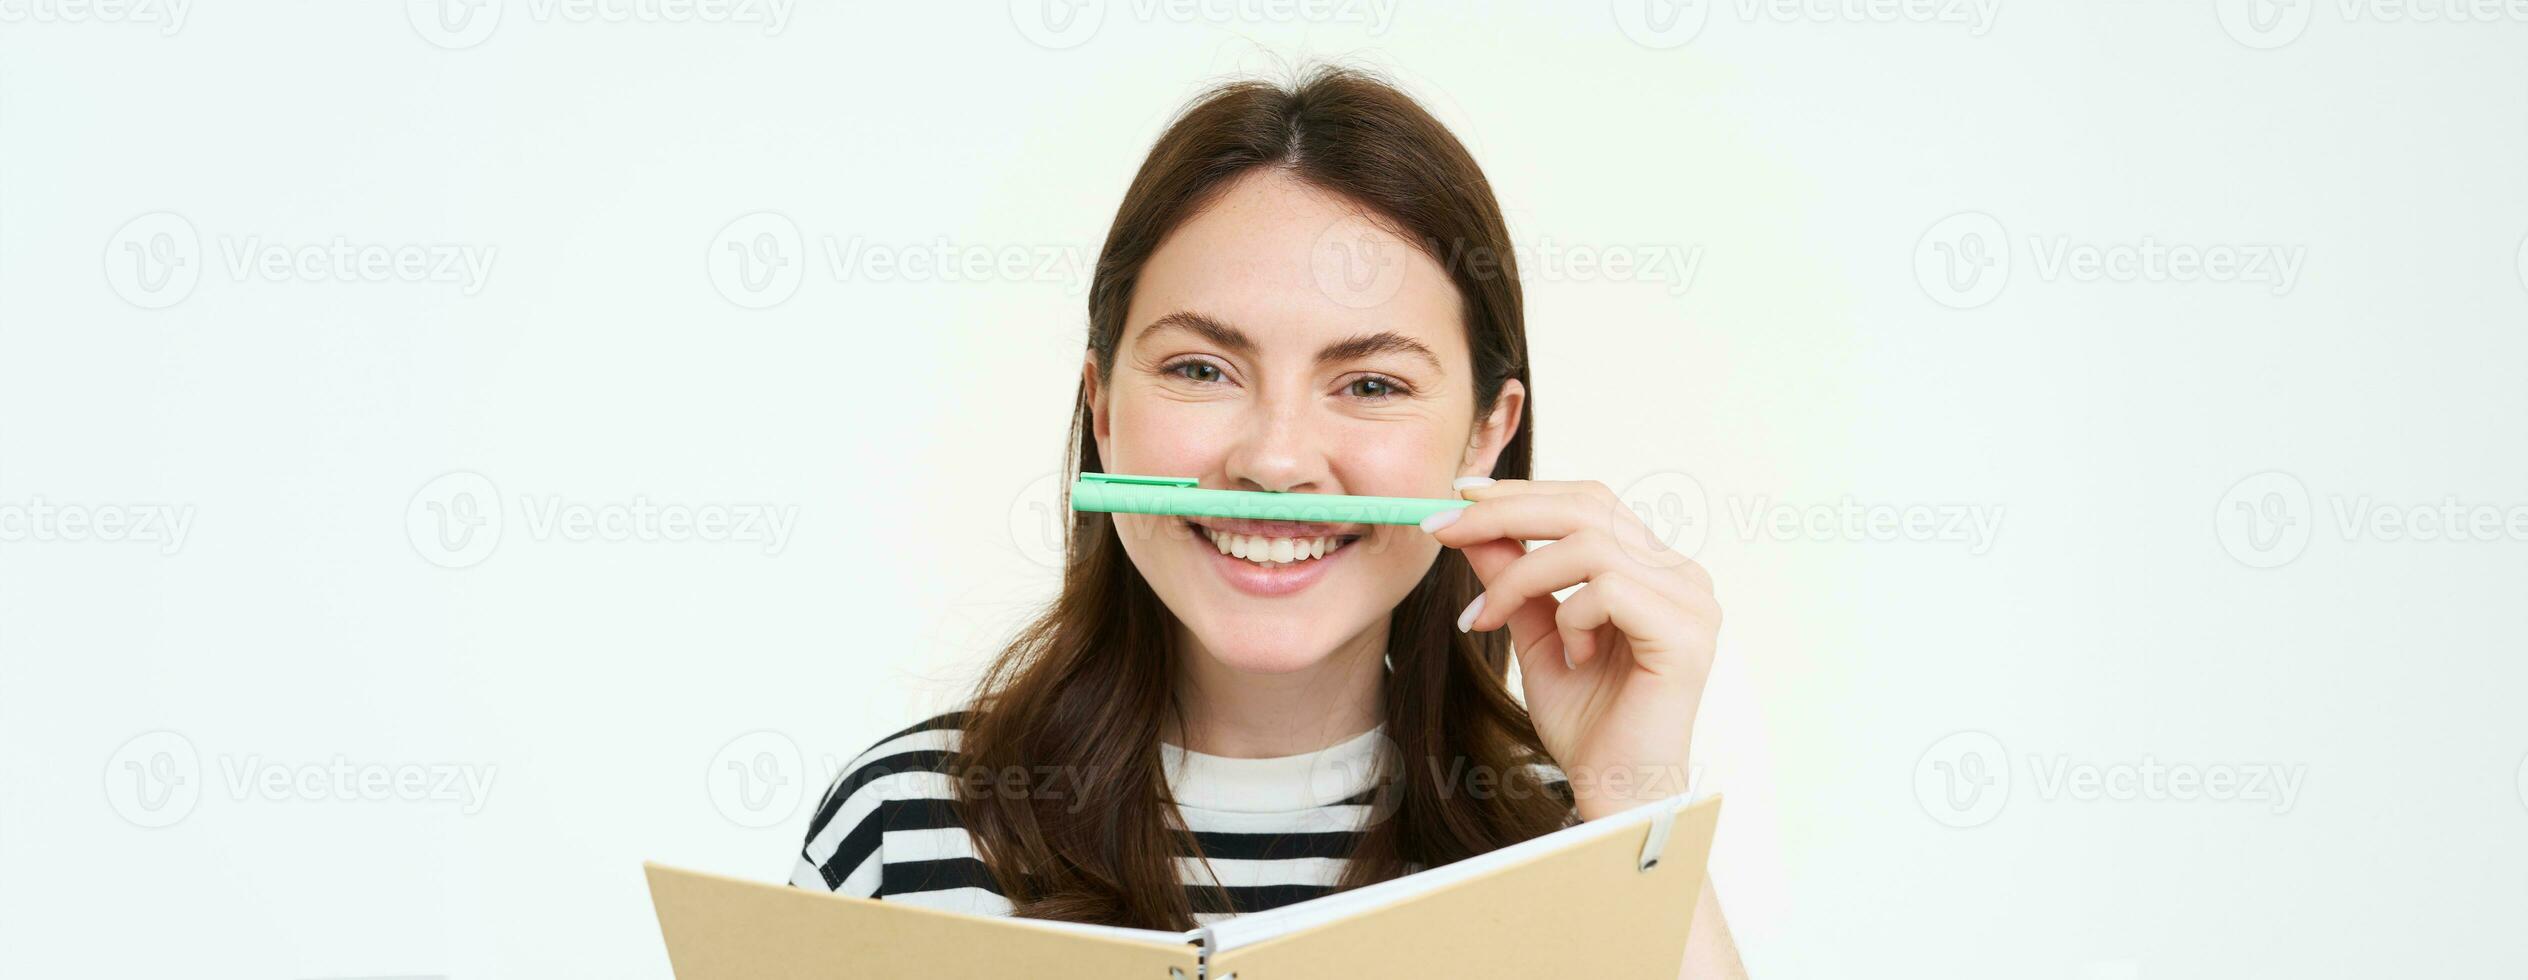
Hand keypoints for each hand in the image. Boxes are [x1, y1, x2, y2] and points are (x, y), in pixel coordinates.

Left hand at [1421, 477, 1719, 819]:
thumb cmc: (1585, 720)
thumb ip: (1513, 576)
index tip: (1457, 496)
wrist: (1614, 789)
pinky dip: (1569, 617)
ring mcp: (1691, 600)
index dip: (1522, 492)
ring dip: (1521, 576)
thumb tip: (1470, 522)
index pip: (1588, 501)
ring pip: (1590, 544)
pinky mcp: (1686, 631)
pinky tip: (1571, 657)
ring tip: (1490, 618)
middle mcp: (1680, 574)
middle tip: (1443, 531)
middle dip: (1505, 512)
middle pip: (1589, 505)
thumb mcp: (1534, 632)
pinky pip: (1608, 590)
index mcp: (1652, 567)